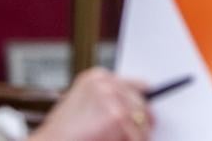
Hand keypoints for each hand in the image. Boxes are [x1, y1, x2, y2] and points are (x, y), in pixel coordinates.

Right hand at [30, 67, 151, 140]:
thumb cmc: (62, 133)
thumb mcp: (82, 106)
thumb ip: (108, 101)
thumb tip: (139, 110)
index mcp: (97, 77)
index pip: (137, 85)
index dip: (143, 102)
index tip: (148, 112)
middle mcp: (106, 83)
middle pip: (143, 105)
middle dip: (140, 124)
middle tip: (134, 136)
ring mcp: (113, 99)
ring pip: (142, 123)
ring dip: (133, 138)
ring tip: (110, 140)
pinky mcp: (118, 117)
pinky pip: (138, 137)